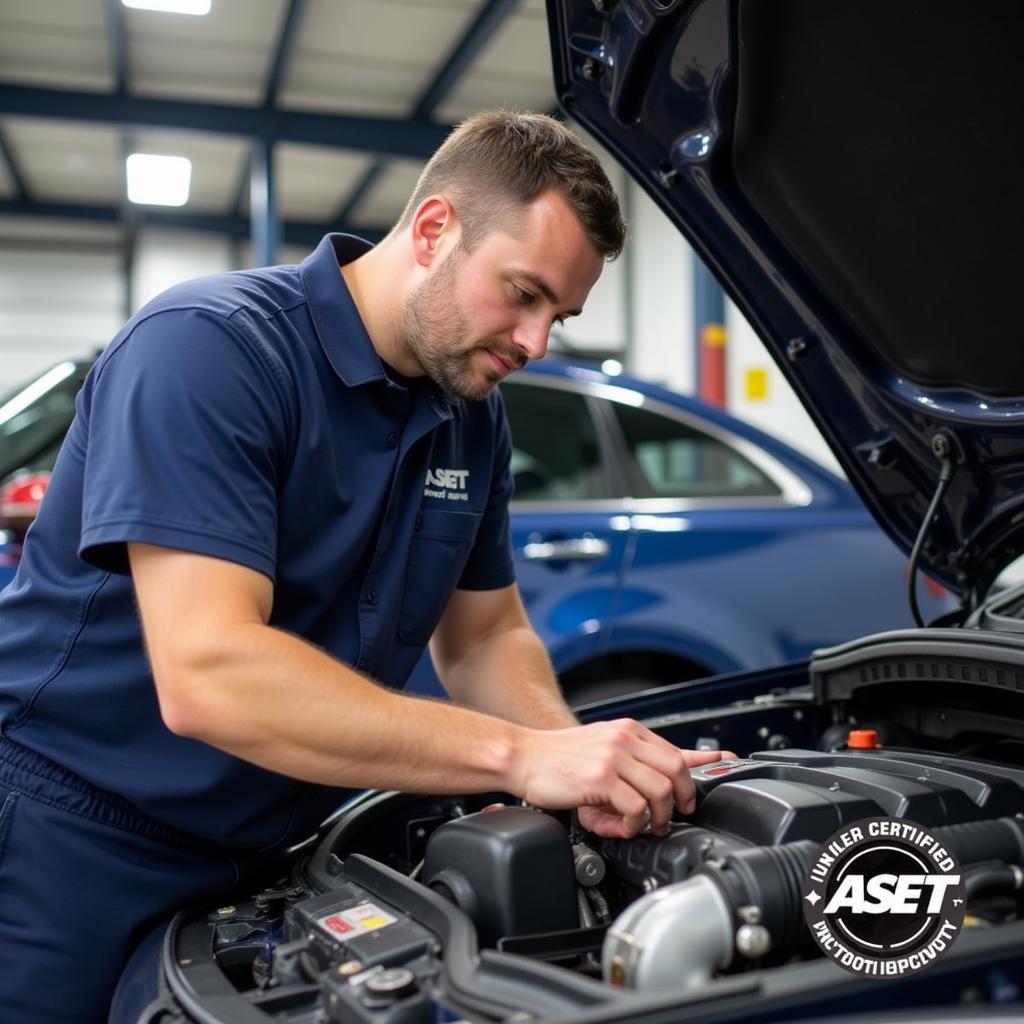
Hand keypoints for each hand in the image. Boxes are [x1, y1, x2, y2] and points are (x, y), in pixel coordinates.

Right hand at [514, 718, 735, 838]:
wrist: (524, 757)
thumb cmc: (560, 758)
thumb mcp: (603, 749)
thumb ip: (633, 760)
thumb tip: (661, 773)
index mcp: (628, 731)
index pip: (676, 748)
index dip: (704, 763)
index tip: (725, 767)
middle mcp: (624, 739)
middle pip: (677, 770)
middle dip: (683, 799)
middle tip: (674, 817)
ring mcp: (614, 757)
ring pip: (661, 791)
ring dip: (658, 816)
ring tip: (645, 825)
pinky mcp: (601, 777)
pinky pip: (636, 807)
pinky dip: (634, 823)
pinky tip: (621, 825)